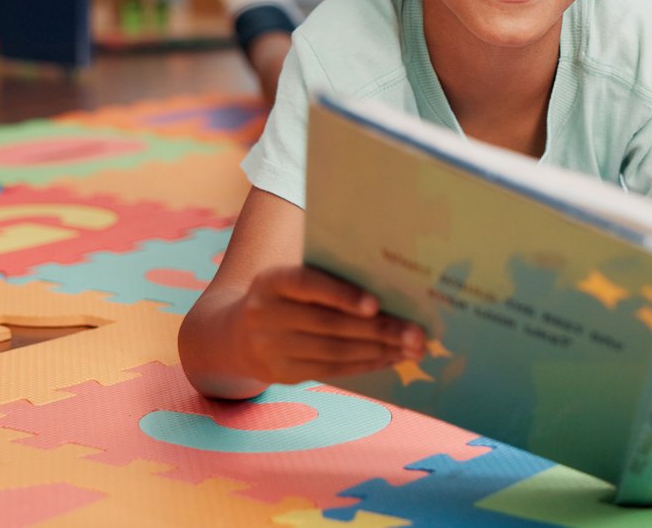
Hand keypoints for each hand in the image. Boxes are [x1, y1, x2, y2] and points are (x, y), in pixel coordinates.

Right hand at [227, 265, 424, 385]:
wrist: (234, 334)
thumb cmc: (284, 296)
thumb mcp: (291, 280)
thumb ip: (327, 277)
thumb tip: (390, 282)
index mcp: (272, 281)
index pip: (308, 285)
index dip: (342, 295)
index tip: (377, 305)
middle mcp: (266, 314)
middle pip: (329, 325)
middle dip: (379, 331)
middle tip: (417, 334)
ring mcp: (270, 348)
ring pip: (334, 351)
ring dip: (378, 351)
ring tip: (412, 349)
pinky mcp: (281, 374)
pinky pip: (330, 370)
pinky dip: (364, 364)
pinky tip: (389, 359)